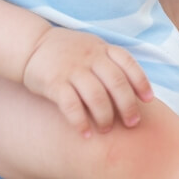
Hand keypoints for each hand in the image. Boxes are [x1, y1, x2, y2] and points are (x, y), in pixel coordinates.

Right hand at [21, 26, 155, 136]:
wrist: (31, 45)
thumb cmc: (67, 52)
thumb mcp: (91, 47)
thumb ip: (109, 62)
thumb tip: (135, 87)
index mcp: (101, 48)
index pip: (128, 64)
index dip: (141, 82)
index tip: (148, 100)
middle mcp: (89, 57)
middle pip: (116, 83)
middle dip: (127, 106)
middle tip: (132, 123)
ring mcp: (72, 69)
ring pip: (96, 96)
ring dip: (105, 116)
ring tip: (106, 129)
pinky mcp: (54, 82)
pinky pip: (71, 105)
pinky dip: (80, 122)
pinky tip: (85, 134)